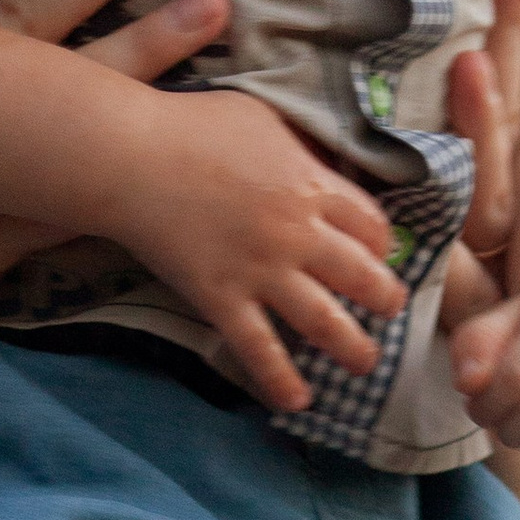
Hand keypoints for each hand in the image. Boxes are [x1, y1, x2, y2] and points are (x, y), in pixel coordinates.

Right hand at [106, 98, 402, 416]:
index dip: (383, 244)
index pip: (372, 224)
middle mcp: (298, 234)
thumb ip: (296, 145)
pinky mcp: (222, 299)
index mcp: (312, 185)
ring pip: (325, 321)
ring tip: (365, 363)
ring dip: (353, 348)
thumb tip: (315, 155)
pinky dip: (281, 380)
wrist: (129, 157)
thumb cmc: (191, 126)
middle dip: (386, 299)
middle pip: (363, 276)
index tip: (379, 254)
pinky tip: (298, 402)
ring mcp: (261, 271)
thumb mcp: (262, 117)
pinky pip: (259, 349)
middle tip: (390, 310)